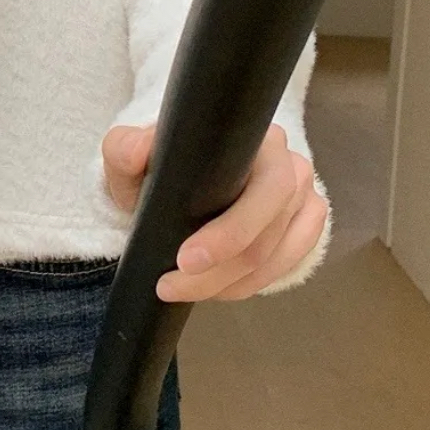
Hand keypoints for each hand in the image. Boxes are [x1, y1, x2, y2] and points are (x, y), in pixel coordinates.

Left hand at [101, 121, 327, 300]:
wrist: (176, 179)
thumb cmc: (161, 163)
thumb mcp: (131, 153)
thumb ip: (125, 147)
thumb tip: (138, 151)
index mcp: (258, 140)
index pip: (266, 187)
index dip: (231, 230)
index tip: (186, 258)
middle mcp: (290, 166)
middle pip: (270, 231)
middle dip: (222, 267)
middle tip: (172, 285)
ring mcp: (303, 198)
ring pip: (275, 256)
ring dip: (228, 284)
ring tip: (181, 289)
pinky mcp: (304, 226)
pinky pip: (285, 267)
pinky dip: (248, 285)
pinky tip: (215, 287)